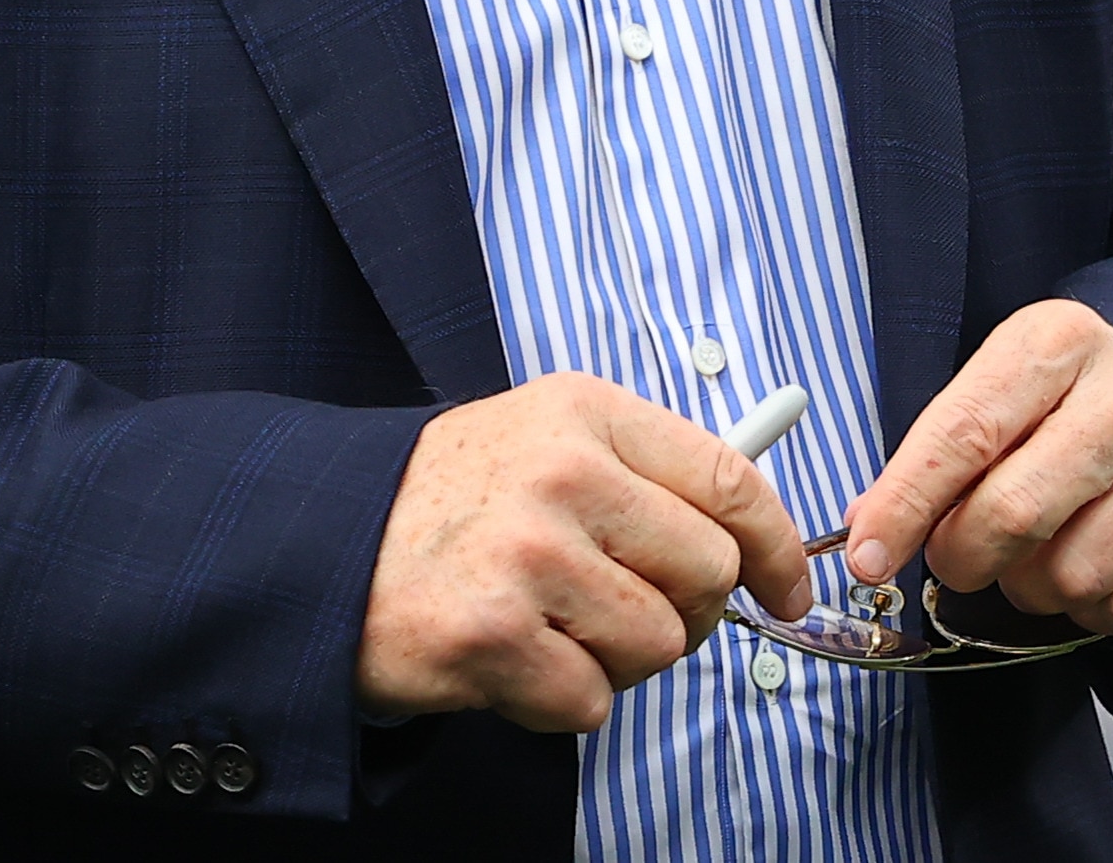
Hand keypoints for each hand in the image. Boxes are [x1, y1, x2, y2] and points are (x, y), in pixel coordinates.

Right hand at [356, 371, 815, 732]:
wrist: (325, 543)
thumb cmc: (451, 501)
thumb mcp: (545, 439)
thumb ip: (647, 471)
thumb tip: (760, 529)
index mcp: (585, 412)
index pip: (730, 481)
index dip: (778, 548)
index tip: (787, 589)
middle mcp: (562, 473)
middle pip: (709, 573)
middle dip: (686, 611)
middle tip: (627, 611)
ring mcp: (526, 554)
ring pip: (658, 645)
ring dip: (616, 659)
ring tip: (553, 627)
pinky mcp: (491, 635)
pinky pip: (591, 700)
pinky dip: (559, 698)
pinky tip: (512, 657)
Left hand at [839, 300, 1112, 638]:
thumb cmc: (1067, 404)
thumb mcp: (999, 390)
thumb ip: (935, 454)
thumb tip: (869, 535)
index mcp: (1061, 339)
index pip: (963, 434)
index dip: (905, 505)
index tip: (866, 558)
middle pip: (1015, 514)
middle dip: (963, 556)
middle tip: (958, 557)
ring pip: (1071, 576)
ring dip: (1031, 588)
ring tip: (1039, 551)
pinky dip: (1093, 611)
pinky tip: (1097, 565)